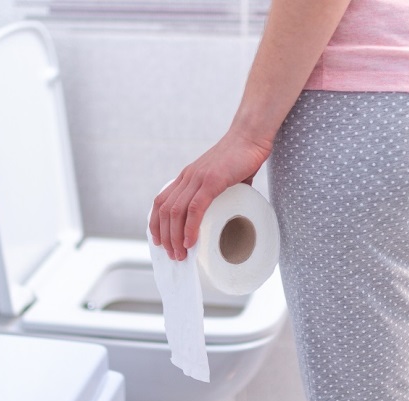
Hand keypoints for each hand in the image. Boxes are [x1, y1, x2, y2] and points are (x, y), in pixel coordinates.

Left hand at [149, 133, 271, 260]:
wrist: (252, 136)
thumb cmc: (243, 156)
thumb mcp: (225, 177)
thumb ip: (224, 192)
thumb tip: (234, 208)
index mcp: (187, 177)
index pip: (161, 202)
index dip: (156, 224)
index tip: (160, 242)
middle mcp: (187, 177)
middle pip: (164, 211)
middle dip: (165, 237)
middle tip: (173, 256)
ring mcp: (198, 178)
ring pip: (176, 212)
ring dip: (175, 237)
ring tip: (181, 254)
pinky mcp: (212, 181)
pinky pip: (195, 208)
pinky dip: (190, 228)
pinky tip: (190, 242)